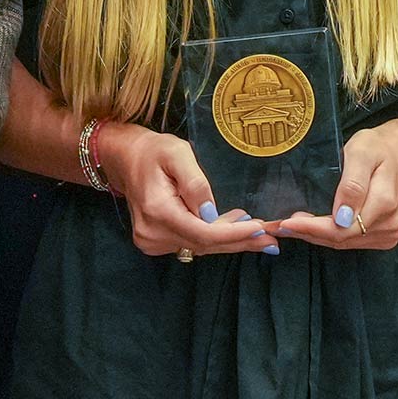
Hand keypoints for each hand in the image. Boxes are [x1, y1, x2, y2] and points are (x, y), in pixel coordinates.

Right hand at [96, 122, 272, 258]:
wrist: (126, 159)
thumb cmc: (153, 151)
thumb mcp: (177, 153)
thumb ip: (195, 182)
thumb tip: (212, 213)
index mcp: (157, 211)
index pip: (202, 233)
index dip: (234, 234)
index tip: (261, 229)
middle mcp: (152, 233)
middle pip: (204, 245)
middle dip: (240, 242)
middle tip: (272, 239)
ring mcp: (151, 241)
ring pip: (200, 247)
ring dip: (230, 241)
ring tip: (260, 233)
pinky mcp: (155, 242)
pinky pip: (191, 243)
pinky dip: (215, 238)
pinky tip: (235, 229)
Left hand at [268, 122, 397, 249]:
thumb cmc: (379, 147)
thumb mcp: (362, 153)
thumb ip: (352, 185)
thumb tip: (342, 218)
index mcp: (385, 204)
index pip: (341, 228)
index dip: (311, 228)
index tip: (285, 223)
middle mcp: (390, 225)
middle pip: (339, 239)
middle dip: (306, 233)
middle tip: (275, 225)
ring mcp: (389, 233)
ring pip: (343, 243)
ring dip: (314, 236)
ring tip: (286, 226)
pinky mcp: (385, 236)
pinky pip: (350, 241)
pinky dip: (327, 236)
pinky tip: (309, 227)